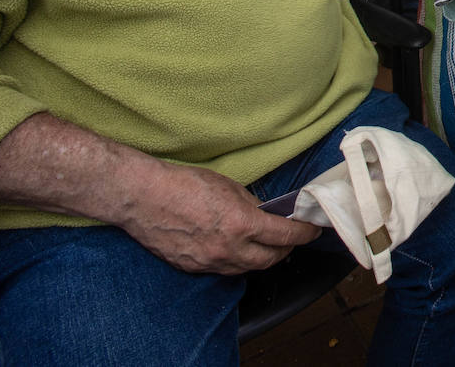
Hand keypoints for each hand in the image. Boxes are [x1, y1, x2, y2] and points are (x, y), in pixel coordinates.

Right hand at [120, 162, 321, 274]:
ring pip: (247, 268)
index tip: (312, 229)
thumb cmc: (183, 184)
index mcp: (242, 224)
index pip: (285, 236)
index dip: (304, 233)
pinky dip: (237, 261)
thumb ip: (251, 203)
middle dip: (285, 250)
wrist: (143, 197)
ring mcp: (209, 262)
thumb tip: (265, 213)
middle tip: (291, 238)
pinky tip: (236, 249)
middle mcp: (228, 249)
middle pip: (270, 260)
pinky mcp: (193, 267)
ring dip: (261, 258)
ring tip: (266, 245)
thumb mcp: (228, 186)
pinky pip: (224, 269)